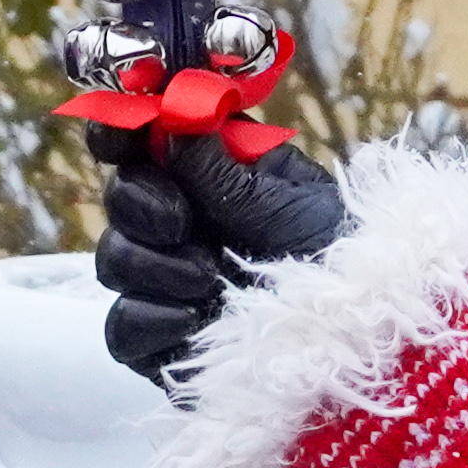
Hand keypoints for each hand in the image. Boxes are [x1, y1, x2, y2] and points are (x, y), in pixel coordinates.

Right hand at [97, 133, 348, 393]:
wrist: (355, 333)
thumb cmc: (332, 252)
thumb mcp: (287, 199)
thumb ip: (221, 168)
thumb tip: (170, 125)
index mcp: (207, 174)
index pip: (142, 142)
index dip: (119, 130)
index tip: (117, 135)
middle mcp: (177, 224)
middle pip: (118, 198)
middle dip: (142, 204)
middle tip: (182, 222)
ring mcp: (163, 284)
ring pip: (112, 261)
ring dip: (157, 267)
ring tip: (212, 281)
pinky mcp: (159, 342)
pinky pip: (122, 329)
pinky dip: (152, 321)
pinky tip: (196, 322)